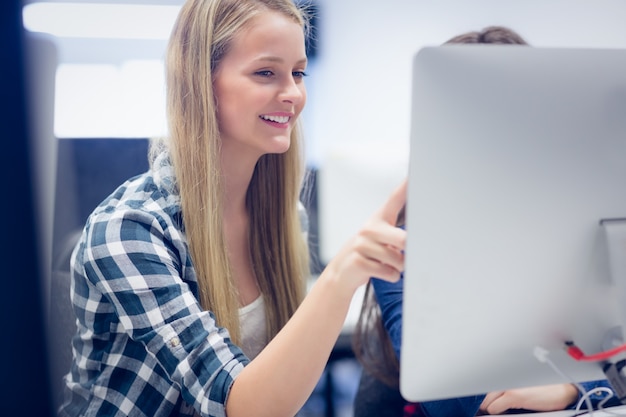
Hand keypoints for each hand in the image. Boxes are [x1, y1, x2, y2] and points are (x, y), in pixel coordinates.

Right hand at [324, 179, 406, 293]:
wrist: (342, 272)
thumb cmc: (369, 253)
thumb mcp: (381, 238)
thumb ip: (399, 234)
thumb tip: (419, 239)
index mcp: (378, 219)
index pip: (394, 199)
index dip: (406, 187)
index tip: (416, 174)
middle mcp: (369, 228)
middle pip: (403, 239)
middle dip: (409, 252)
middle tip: (404, 255)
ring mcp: (362, 244)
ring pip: (398, 261)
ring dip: (399, 268)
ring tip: (387, 264)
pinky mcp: (359, 262)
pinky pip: (389, 272)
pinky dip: (391, 276)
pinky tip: (381, 272)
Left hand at [479, 384, 578, 413]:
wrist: (565, 390)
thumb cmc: (548, 390)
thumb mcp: (526, 389)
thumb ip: (510, 392)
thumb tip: (497, 403)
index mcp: (508, 376)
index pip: (488, 389)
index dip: (486, 400)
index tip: (484, 407)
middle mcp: (507, 379)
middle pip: (485, 395)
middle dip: (485, 406)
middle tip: (484, 413)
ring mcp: (509, 387)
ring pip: (488, 402)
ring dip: (489, 409)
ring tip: (490, 413)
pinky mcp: (514, 396)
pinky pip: (494, 408)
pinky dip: (494, 413)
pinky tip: (498, 414)